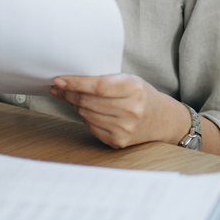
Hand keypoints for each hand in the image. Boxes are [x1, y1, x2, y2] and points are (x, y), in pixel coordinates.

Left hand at [50, 73, 187, 149]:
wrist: (160, 119)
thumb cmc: (140, 94)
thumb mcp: (128, 79)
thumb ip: (104, 79)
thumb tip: (70, 80)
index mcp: (134, 89)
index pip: (98, 86)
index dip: (75, 83)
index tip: (59, 80)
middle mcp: (131, 110)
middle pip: (89, 102)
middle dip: (69, 94)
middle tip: (58, 87)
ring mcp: (125, 128)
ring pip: (87, 114)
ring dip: (74, 105)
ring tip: (70, 97)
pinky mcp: (118, 141)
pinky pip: (91, 127)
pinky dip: (84, 117)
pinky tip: (85, 110)